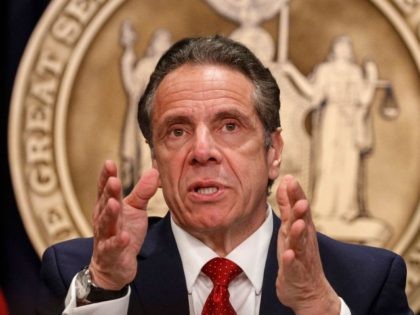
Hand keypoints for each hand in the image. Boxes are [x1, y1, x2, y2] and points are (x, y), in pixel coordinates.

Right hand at [89, 160, 158, 289]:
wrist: (115, 265)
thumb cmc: (123, 231)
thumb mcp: (135, 209)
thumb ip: (142, 191)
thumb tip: (154, 171)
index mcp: (107, 206)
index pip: (105, 189)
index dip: (106, 176)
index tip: (109, 163)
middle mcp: (103, 219)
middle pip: (105, 203)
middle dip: (109, 192)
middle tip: (113, 180)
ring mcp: (105, 237)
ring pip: (106, 224)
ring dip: (110, 214)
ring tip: (115, 203)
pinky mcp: (111, 253)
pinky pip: (113, 247)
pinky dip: (118, 242)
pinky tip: (124, 236)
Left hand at [275, 175, 339, 314]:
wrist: (309, 292)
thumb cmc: (298, 255)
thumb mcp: (290, 227)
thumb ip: (288, 206)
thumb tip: (286, 183)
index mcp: (302, 229)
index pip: (300, 209)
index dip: (296, 195)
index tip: (290, 179)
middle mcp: (304, 241)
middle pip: (303, 223)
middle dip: (301, 211)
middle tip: (299, 200)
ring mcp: (301, 258)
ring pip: (300, 244)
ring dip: (298, 233)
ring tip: (297, 223)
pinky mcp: (295, 274)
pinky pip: (293, 267)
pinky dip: (291, 260)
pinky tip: (289, 254)